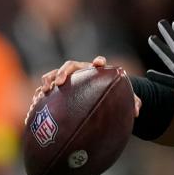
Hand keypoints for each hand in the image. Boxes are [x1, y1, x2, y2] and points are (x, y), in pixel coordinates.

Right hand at [26, 56, 140, 125]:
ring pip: (55, 74)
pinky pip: (48, 88)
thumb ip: (134, 102)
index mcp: (97, 71)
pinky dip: (41, 93)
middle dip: (63, 72)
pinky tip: (36, 102)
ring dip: (49, 80)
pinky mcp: (59, 89)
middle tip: (59, 82)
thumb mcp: (126, 98)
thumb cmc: (113, 94)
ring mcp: (68, 79)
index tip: (99, 62)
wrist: (101, 94)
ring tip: (45, 91)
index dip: (98, 61)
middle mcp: (81, 72)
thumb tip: (137, 113)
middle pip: (70, 66)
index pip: (98, 63)